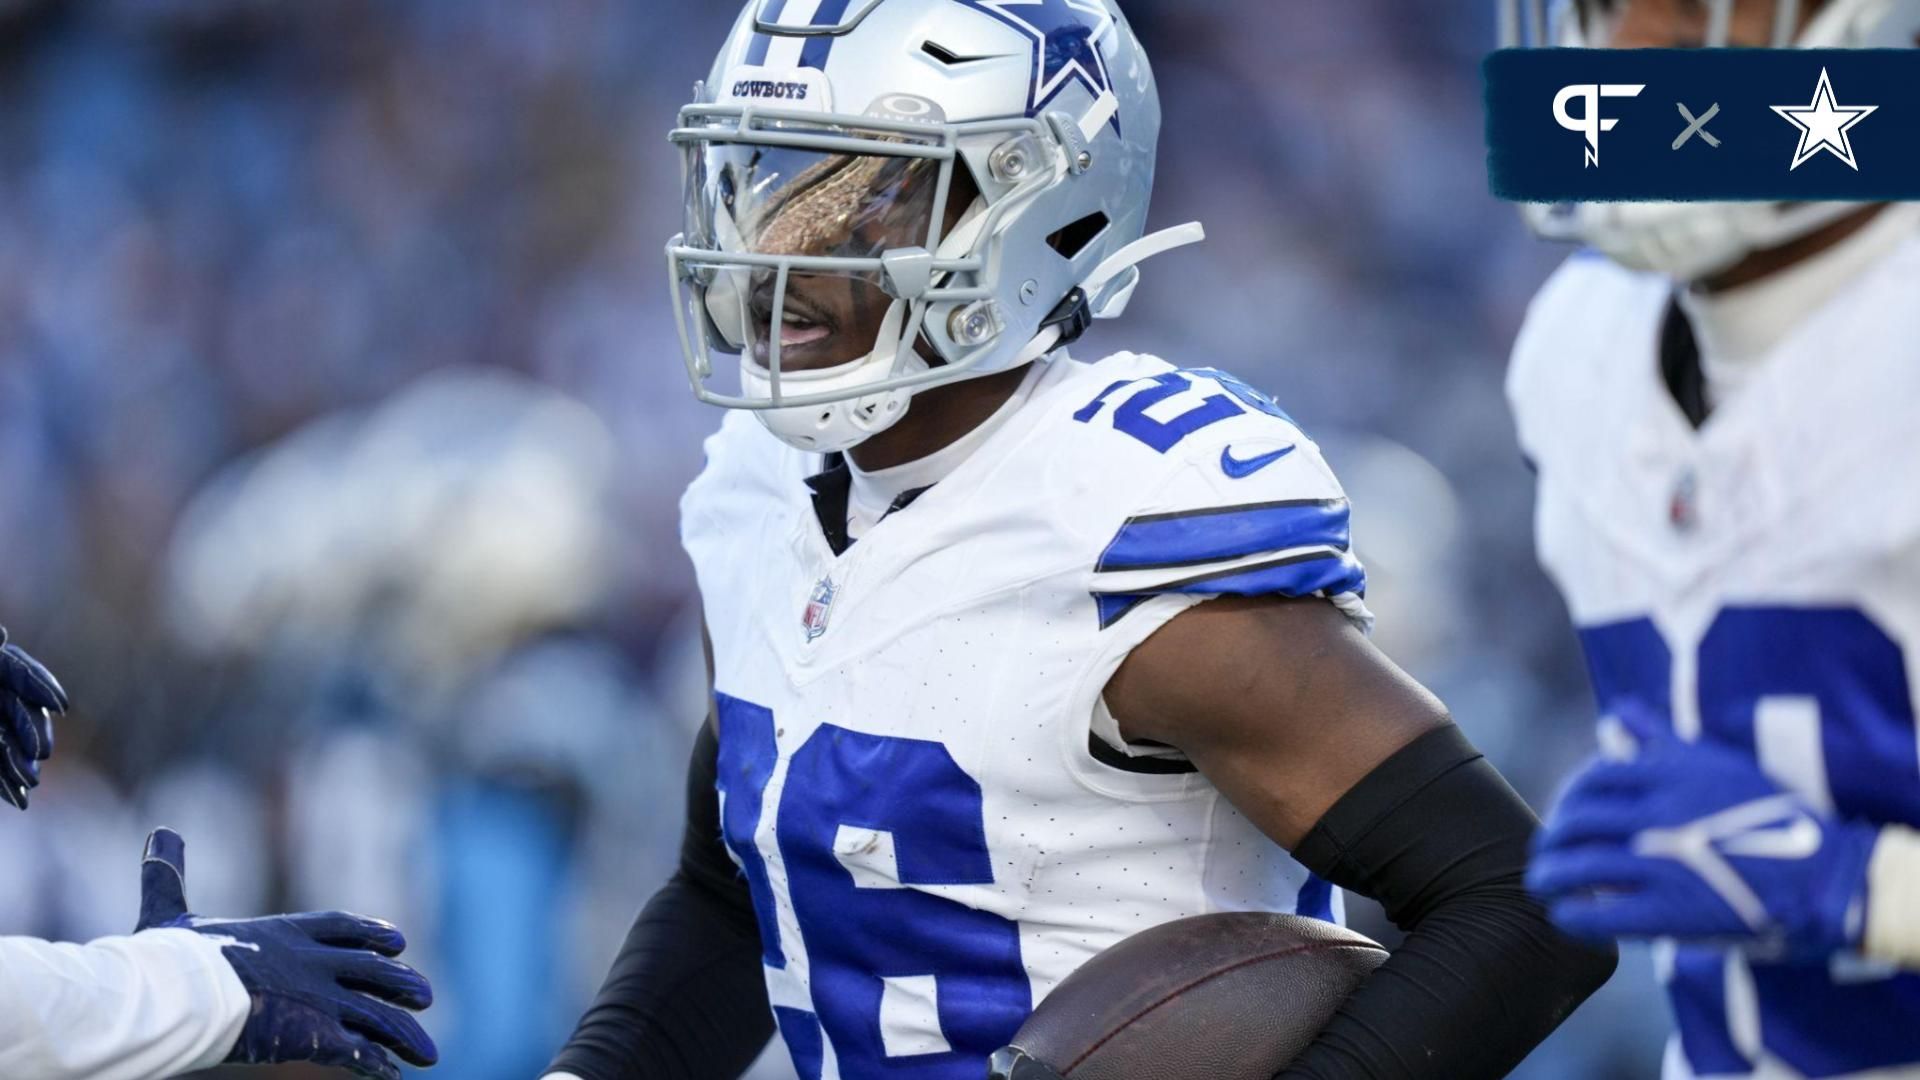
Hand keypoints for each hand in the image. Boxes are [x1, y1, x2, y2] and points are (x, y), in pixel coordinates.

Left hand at [0, 626, 67, 809]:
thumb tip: (0, 635)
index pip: (18, 674)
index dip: (39, 686)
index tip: (59, 704)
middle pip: (17, 713)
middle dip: (32, 735)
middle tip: (40, 756)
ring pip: (8, 743)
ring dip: (18, 765)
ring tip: (28, 785)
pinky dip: (4, 783)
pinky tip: (16, 799)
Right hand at [134, 828, 438, 1078]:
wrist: (179, 994)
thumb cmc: (168, 960)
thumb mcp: (171, 914)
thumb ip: (169, 877)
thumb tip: (159, 833)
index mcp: (283, 933)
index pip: (339, 927)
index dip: (369, 933)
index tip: (397, 940)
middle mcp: (312, 964)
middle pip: (371, 971)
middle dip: (399, 984)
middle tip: (425, 994)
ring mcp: (319, 1000)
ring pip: (376, 1017)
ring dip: (403, 1033)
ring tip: (427, 1052)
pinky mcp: (315, 1036)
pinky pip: (357, 1053)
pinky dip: (377, 1065)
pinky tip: (393, 1076)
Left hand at [1528, 738, 1877, 957]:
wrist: (1828, 876)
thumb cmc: (1772, 816)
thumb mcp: (1717, 761)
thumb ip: (1660, 739)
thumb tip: (1615, 713)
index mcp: (1670, 775)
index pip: (1594, 779)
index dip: (1569, 797)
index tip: (1563, 812)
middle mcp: (1660, 814)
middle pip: (1579, 820)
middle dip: (1553, 836)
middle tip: (1545, 851)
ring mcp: (1663, 863)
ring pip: (1582, 865)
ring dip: (1551, 876)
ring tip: (1541, 884)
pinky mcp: (1673, 911)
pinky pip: (1604, 912)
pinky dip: (1574, 914)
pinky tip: (1565, 915)